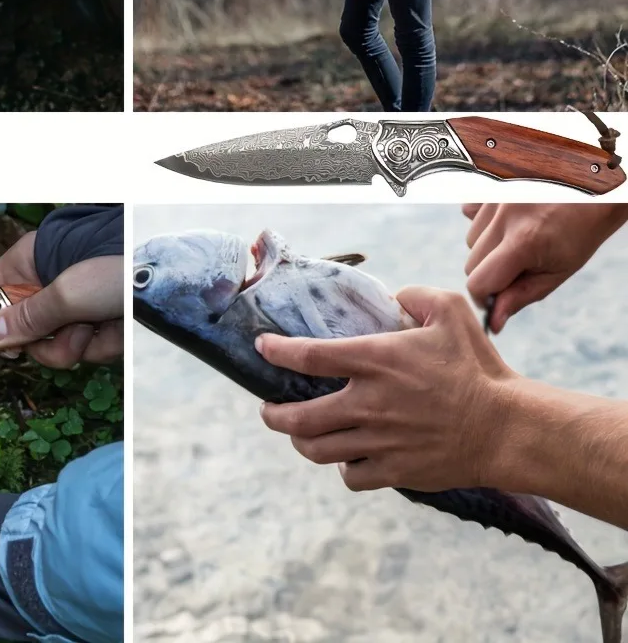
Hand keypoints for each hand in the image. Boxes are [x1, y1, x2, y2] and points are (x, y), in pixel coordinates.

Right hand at [0, 249, 122, 366]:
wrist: (173, 280)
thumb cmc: (116, 269)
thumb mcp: (67, 293)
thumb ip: (25, 317)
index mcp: (32, 260)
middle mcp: (50, 283)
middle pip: (25, 330)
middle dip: (48, 340)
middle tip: (67, 330)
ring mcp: (76, 305)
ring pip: (57, 346)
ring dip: (78, 344)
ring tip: (98, 324)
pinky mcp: (100, 323)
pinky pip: (86, 349)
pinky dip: (102, 345)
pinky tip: (116, 328)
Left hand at [258, 287, 516, 492]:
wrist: (509, 428)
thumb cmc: (479, 367)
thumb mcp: (451, 311)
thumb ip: (416, 295)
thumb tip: (394, 296)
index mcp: (376, 361)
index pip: (308, 356)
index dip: (277, 352)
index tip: (263, 348)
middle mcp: (369, 403)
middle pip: (298, 417)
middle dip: (273, 415)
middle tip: (268, 410)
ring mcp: (379, 441)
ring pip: (317, 450)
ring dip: (300, 441)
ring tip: (298, 433)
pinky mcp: (396, 471)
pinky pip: (352, 476)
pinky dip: (343, 468)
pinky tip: (347, 458)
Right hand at [463, 203, 627, 332]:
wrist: (594, 190)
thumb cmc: (580, 233)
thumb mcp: (557, 271)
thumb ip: (521, 296)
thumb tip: (494, 321)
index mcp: (524, 241)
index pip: (478, 282)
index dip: (485, 297)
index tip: (498, 299)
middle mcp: (504, 216)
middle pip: (470, 263)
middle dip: (489, 273)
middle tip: (517, 268)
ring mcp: (495, 197)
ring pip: (470, 239)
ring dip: (488, 247)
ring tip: (518, 239)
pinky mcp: (491, 184)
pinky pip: (469, 212)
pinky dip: (483, 222)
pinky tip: (507, 220)